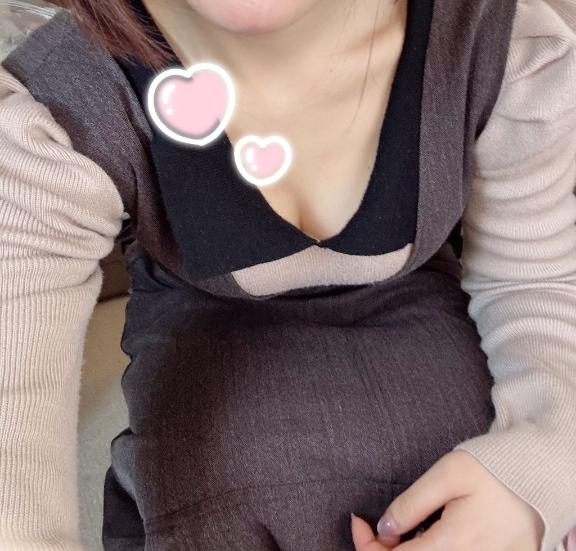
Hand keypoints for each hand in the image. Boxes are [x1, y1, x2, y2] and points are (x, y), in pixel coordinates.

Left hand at [350, 449, 544, 550]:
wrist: (538, 477)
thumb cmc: (492, 470)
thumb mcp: (448, 474)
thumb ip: (412, 504)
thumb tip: (384, 529)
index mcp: (454, 544)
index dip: (368, 546)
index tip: (358, 521)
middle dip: (384, 550)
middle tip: (373, 524)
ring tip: (404, 527)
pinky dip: (428, 550)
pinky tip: (426, 533)